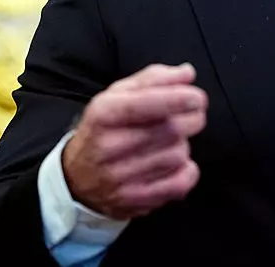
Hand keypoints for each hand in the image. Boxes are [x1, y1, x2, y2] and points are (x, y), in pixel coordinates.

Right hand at [61, 63, 207, 219]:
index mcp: (104, 113)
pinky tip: (175, 164)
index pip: (145, 104)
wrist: (76, 178)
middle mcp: (109, 146)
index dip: (177, 99)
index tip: (197, 97)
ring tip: (169, 141)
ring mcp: (120, 178)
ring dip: (183, 144)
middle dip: (191, 119)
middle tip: (193, 114)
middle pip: (169, 130)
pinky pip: (180, 184)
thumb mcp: (118, 95)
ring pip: (177, 155)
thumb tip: (187, 74)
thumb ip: (154, 79)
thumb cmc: (105, 128)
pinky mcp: (134, 201)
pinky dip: (188, 171)